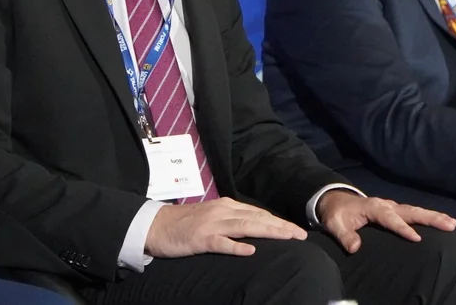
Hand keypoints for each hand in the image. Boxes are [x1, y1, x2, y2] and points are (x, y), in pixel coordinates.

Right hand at [145, 197, 307, 257]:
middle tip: (301, 236)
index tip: (296, 230)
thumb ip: (232, 221)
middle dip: (281, 227)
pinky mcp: (200, 238)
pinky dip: (237, 246)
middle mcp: (222, 211)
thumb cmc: (185, 224)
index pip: (259, 213)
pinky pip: (221, 242)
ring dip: (269, 232)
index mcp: (226, 205)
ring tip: (287, 238)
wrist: (154, 225)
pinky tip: (251, 251)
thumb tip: (255, 230)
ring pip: (246, 227)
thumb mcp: (212, 217)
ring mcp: (212, 224)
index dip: (279, 222)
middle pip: (258, 218)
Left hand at [317, 191, 455, 252]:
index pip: (391, 219)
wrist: (337, 200)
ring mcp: (393, 207)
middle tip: (449, 225)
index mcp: (374, 208)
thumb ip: (345, 236)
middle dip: (430, 218)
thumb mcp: (335, 225)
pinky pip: (415, 214)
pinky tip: (442, 223)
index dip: (403, 228)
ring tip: (452, 224)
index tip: (416, 238)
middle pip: (411, 211)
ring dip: (434, 217)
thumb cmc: (337, 214)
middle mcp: (387, 205)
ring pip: (416, 211)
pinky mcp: (396, 211)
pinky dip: (429, 217)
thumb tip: (356, 248)